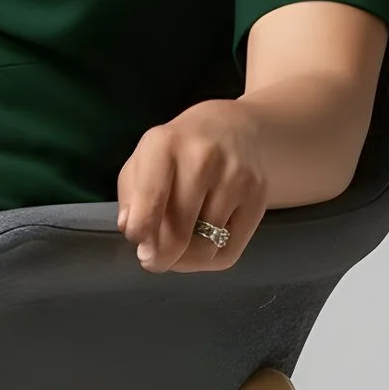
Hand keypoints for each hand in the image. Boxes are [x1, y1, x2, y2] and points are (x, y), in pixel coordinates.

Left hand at [113, 98, 270, 273]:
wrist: (235, 129)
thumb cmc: (179, 149)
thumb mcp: (144, 159)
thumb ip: (131, 196)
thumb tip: (131, 229)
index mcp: (165, 144)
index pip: (150, 198)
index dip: (140, 231)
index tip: (137, 242)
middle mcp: (203, 158)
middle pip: (178, 233)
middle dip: (161, 256)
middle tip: (153, 259)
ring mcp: (235, 178)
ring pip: (203, 249)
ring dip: (183, 259)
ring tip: (176, 246)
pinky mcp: (258, 199)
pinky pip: (227, 253)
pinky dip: (207, 259)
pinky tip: (198, 245)